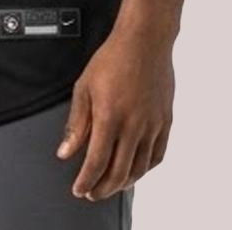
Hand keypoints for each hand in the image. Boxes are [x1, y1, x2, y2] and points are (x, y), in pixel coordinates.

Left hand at [55, 22, 173, 200]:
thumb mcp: (84, 87)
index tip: (79, 189)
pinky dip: (145, 169)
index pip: (96, 163)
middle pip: (118, 172)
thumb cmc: (113, 58)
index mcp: (110, 117)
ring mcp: (152, 125)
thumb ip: (76, 123)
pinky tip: (136, 169)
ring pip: (139, 168)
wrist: (145, 40)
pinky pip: (158, 155)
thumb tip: (65, 152)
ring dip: (124, 183)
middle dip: (102, 188)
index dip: (86, 181)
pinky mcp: (165, 121)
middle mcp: (133, 125)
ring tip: (112, 185)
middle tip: (93, 192)